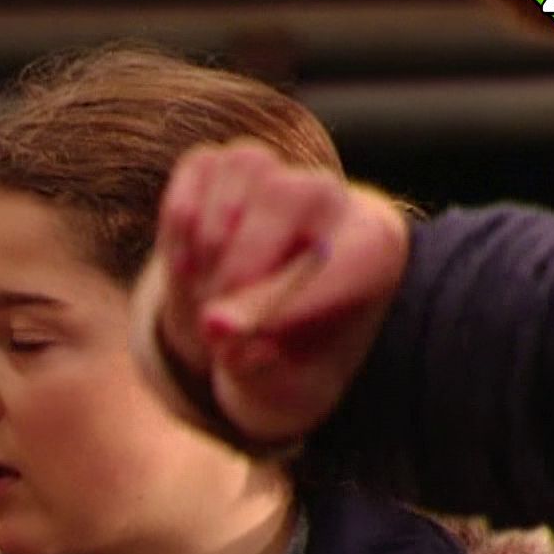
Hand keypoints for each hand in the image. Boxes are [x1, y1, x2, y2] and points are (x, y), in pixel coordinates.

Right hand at [130, 141, 410, 448]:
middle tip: (217, 319)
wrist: (241, 331)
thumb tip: (219, 329)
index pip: (359, 252)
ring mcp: (271, 173)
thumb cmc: (276, 360)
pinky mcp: (217, 165)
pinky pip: (198, 169)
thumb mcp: (278, 388)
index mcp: (372, 253)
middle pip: (295, 193)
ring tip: (203, 292)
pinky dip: (181, 220)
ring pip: (246, 169)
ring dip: (212, 240)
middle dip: (248, 261)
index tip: (260, 339)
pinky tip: (186, 268)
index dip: (308, 294)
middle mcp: (330, 198)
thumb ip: (255, 367)